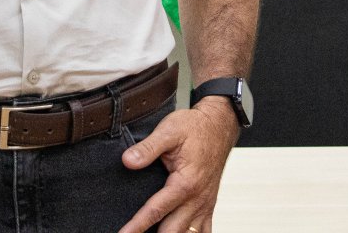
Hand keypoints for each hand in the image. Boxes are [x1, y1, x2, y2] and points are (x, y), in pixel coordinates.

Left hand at [116, 98, 239, 232]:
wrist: (219, 125)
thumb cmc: (194, 127)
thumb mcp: (169, 130)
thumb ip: (148, 147)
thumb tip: (127, 161)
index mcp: (185, 183)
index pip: (156, 211)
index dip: (137, 226)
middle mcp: (197, 199)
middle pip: (173, 232)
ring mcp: (205, 205)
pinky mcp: (208, 206)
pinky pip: (204, 232)